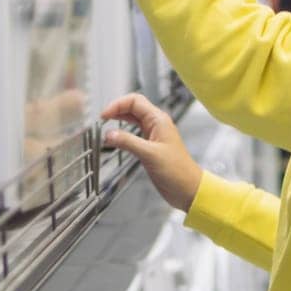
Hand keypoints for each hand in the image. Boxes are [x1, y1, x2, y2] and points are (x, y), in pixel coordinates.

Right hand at [100, 93, 201, 212]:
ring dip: (119, 118)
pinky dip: (123, 131)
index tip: (105, 115)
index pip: (135, 101)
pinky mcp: (151, 145)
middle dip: (117, 109)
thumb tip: (109, 134)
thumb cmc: (178, 171)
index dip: (118, 105)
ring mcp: (154, 134)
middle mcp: (156, 124)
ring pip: (133, 119)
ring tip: (106, 123)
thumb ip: (128, 142)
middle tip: (103, 119)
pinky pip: (134, 132)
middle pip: (133, 107)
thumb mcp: (150, 155)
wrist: (188, 188)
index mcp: (159, 120)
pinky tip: (117, 136)